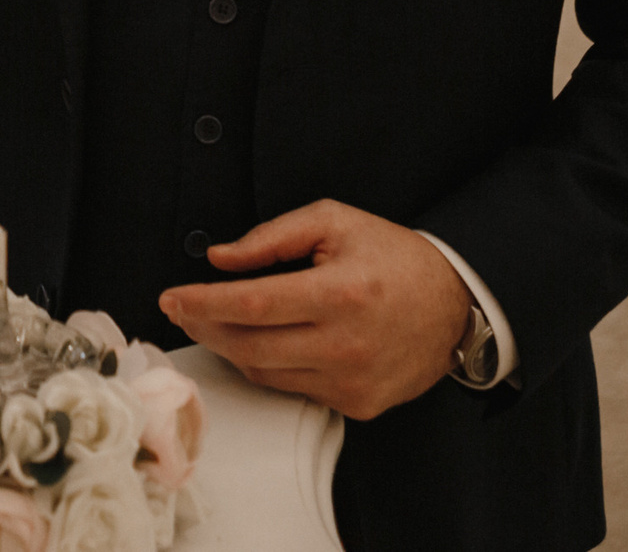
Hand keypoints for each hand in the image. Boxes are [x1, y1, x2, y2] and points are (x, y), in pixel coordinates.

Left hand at [157, 200, 472, 420]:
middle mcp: (346, 346)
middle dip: (205, 326)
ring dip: (231, 347)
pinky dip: (268, 365)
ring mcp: (353, 382)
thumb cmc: (394, 258)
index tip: (171, 298)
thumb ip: (272, 236)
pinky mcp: (358, 405)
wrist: (456, 304)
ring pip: (265, 372)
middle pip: (249, 345)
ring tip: (217, 320)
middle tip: (183, 308)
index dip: (202, 302)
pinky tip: (263, 341)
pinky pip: (292, 389)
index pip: (251, 304)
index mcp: (341, 294)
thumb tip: (220, 260)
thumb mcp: (335, 222)